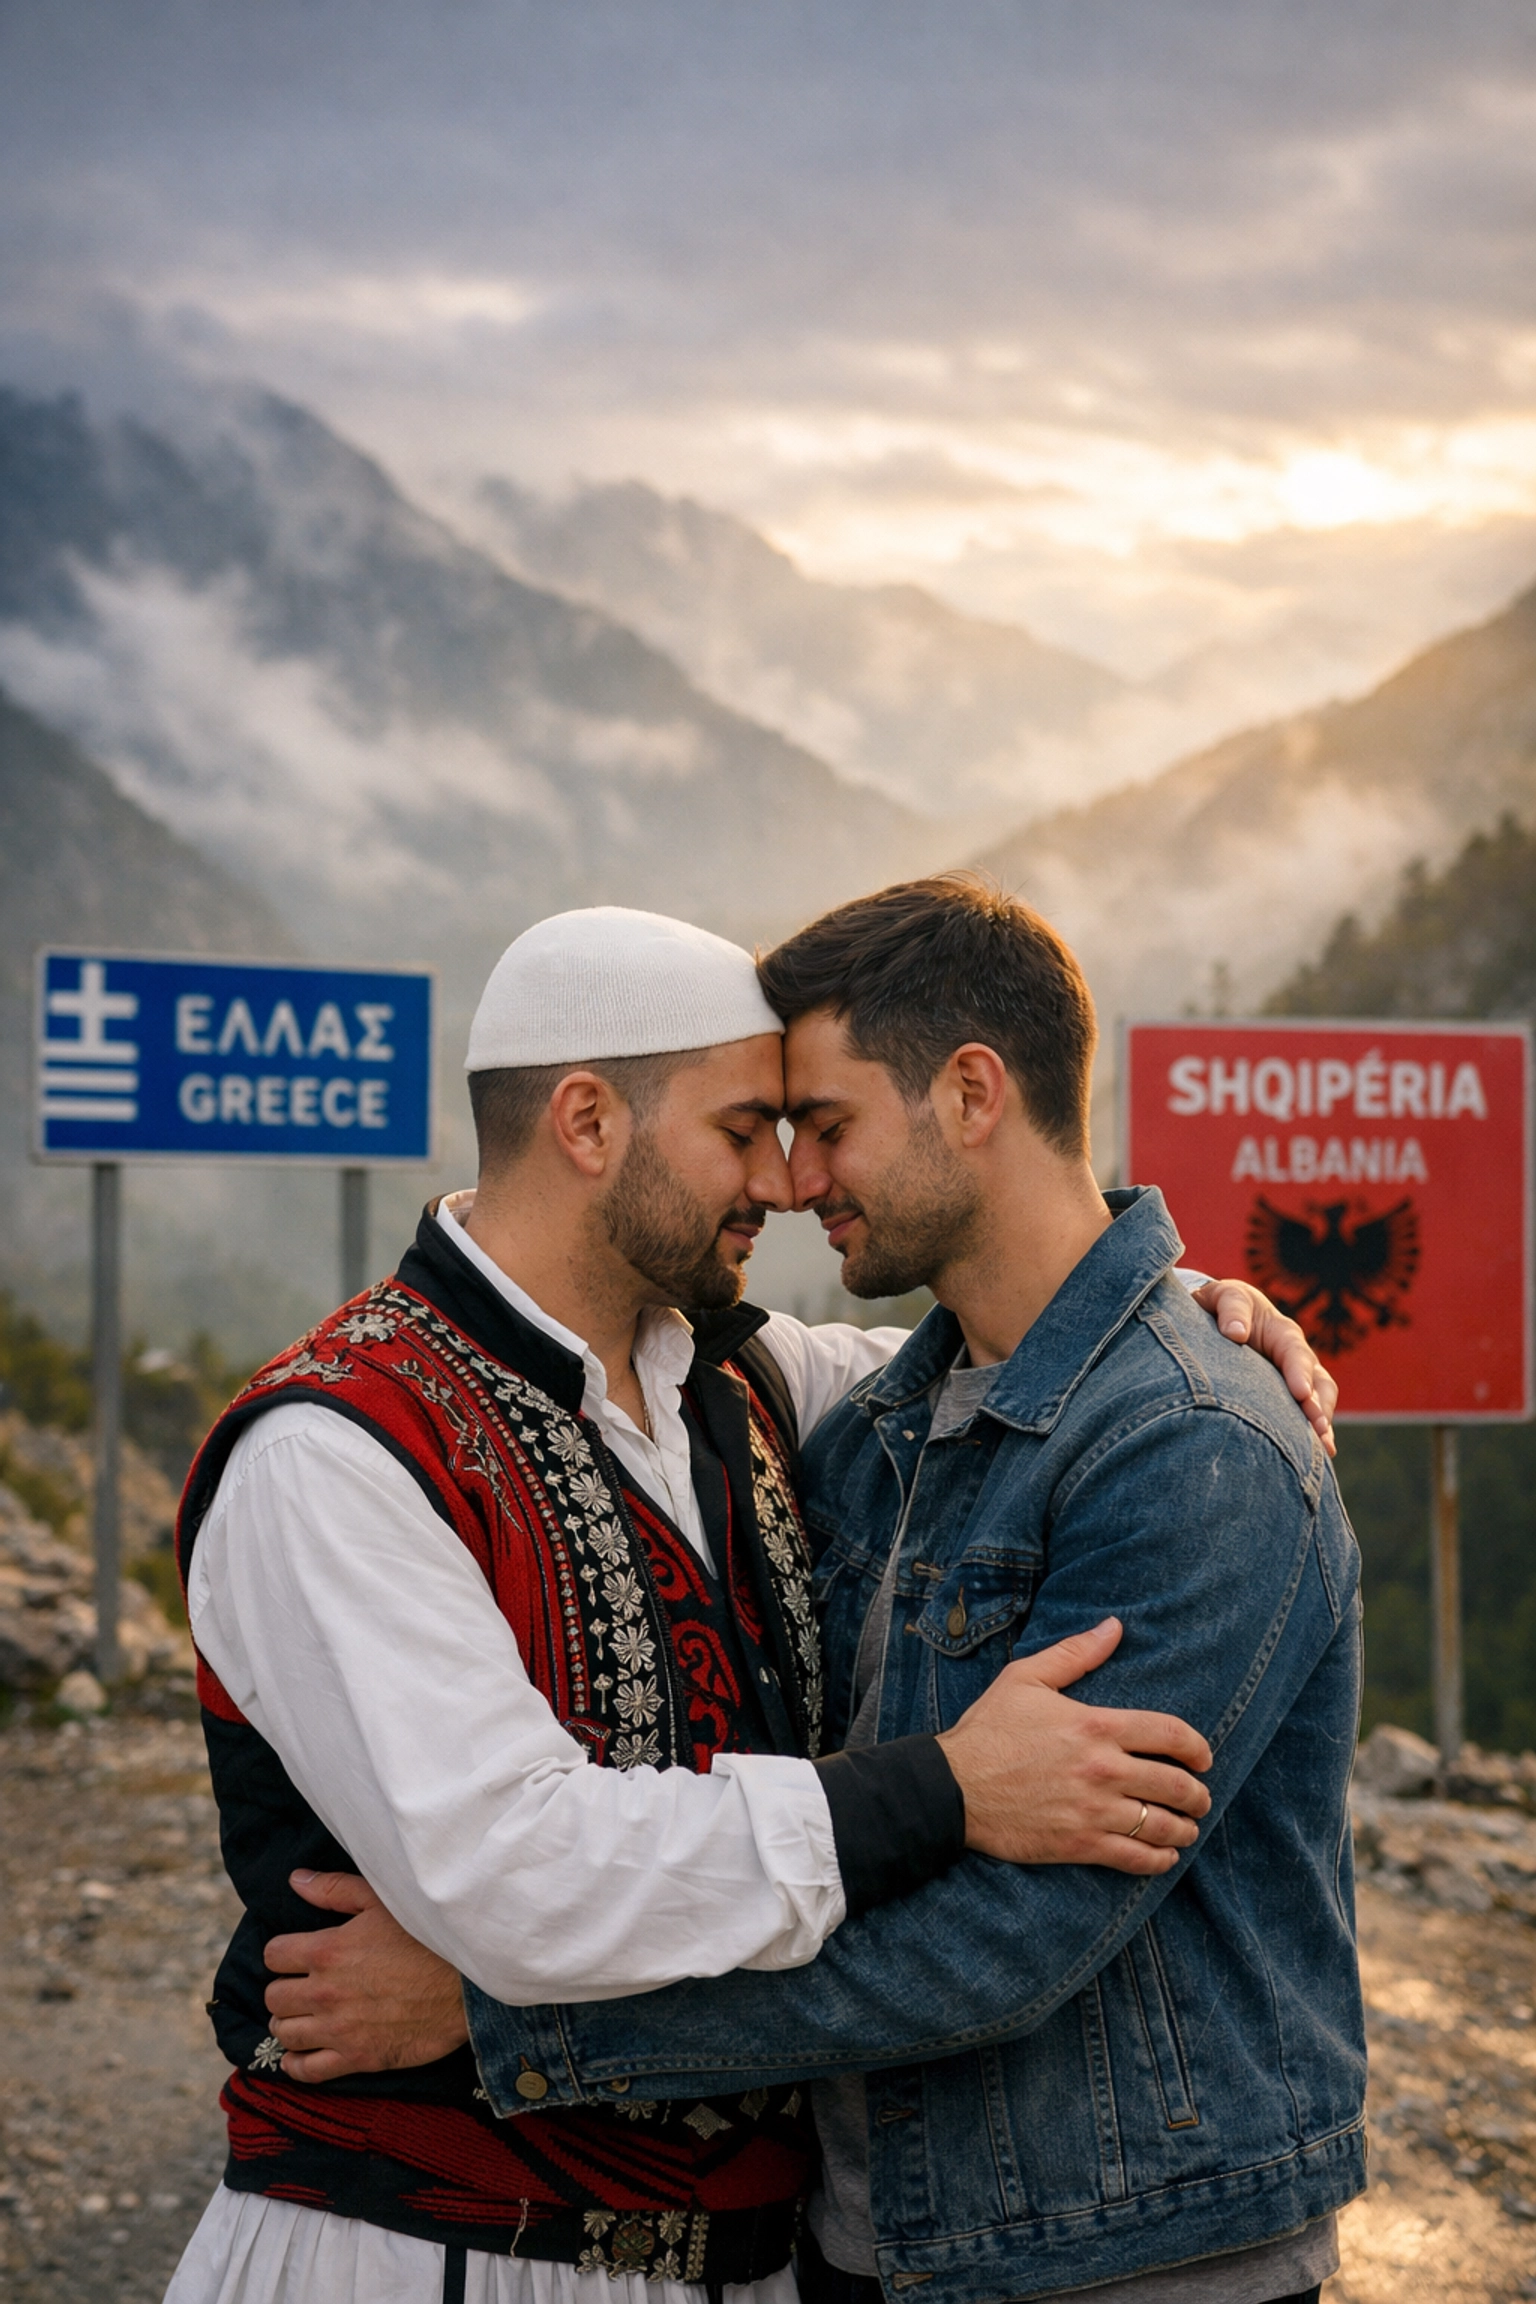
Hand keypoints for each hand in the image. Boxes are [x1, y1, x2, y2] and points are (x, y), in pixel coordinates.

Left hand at [264, 1871, 467, 2082]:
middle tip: (301, 1986)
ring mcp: (339, 2030)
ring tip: (304, 2016)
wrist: (467, 1985)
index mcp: (326, 1951)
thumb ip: (333, 1890)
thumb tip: (296, 1880)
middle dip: (284, 1989)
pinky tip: (301, 2053)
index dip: (282, 1953)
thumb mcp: (381, 1900)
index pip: (273, 1956)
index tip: (296, 1956)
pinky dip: (296, 2063)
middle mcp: (324, 1993)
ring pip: (285, 2033)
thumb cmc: (427, 1937)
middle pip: (274, 1997)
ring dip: (289, 2023)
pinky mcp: (357, 2059)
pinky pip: (306, 2071)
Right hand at [935, 1617, 1211, 1875]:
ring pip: (1161, 1825)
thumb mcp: (1026, 1678)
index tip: (1203, 1757)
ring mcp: (1093, 1810)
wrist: (953, 1788)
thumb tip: (1114, 1627)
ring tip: (1188, 1828)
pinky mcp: (1080, 1843)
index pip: (1169, 1734)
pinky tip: (1165, 1855)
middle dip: (1197, 1794)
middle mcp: (1102, 1769)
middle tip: (1200, 1798)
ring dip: (1184, 1828)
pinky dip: (1159, 1859)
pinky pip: (1135, 1857)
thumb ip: (1075, 1653)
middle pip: (1175, 1785)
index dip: (1196, 1747)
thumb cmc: (989, 1730)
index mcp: (1095, 1725)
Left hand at [1191, 1278, 1336, 1455]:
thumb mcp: (1225, 1297)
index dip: (1299, 1372)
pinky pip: (1308, 1417)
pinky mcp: (1289, 1398)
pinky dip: (1315, 1435)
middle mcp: (1296, 1357)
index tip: (1300, 1393)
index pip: (1295, 1352)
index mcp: (1282, 1332)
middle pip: (1317, 1381)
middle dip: (1318, 1404)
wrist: (1220, 1319)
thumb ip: (1231, 1309)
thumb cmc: (1222, 1307)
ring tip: (1323, 1447)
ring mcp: (1296, 1379)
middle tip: (1317, 1426)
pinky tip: (1319, 1456)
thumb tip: (1235, 1332)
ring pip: (1319, 1401)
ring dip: (1322, 1423)